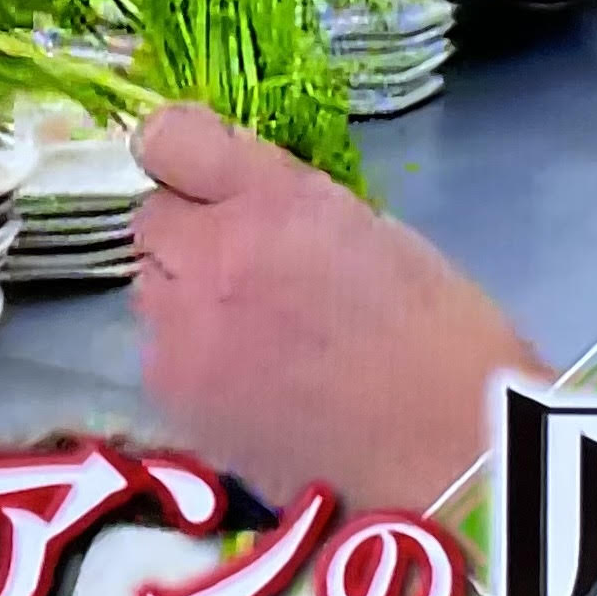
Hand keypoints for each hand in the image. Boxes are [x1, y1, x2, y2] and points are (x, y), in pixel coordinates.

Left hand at [131, 105, 538, 511]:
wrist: (445, 457)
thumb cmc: (440, 339)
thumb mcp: (372, 231)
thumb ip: (289, 205)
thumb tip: (243, 205)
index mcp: (274, 200)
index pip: (169, 138)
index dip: (183, 157)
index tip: (201, 176)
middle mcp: (212, 254)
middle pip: (153, 219)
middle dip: (193, 237)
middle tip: (249, 273)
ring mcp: (181, 330)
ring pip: (151, 289)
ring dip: (188, 299)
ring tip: (255, 338)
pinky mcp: (172, 397)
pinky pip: (160, 355)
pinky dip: (193, 362)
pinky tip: (250, 387)